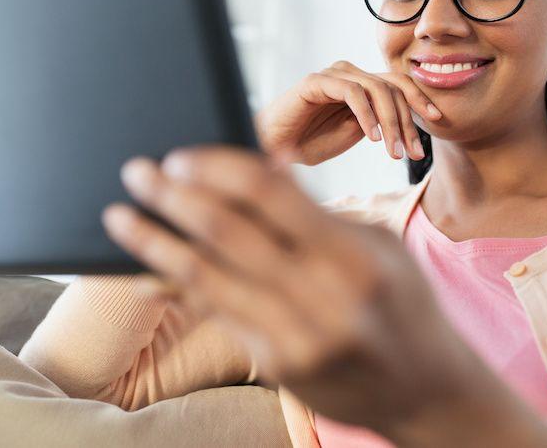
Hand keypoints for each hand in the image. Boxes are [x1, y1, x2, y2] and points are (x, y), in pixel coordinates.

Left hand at [100, 145, 546, 445]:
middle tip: (137, 172)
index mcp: (354, 258)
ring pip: (208, 279)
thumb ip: (317, 210)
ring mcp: (297, 340)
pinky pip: (217, 315)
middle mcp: (324, 300)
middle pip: (229, 234)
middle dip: (173, 197)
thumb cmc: (402, 303)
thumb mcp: (378, 244)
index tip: (179, 155)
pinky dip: (178, 287)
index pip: (270, 196)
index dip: (216, 169)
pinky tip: (149, 269)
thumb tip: (262, 161)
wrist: (426, 391)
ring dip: (156, 243)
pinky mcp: (278, 366)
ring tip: (120, 217)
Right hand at [254, 60, 442, 165]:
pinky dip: (367, 115)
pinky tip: (372, 137)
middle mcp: (349, 73)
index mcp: (361, 84)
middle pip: (393, 87)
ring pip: (377, 89)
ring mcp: (333, 74)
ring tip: (393, 152)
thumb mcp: (355, 134)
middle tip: (414, 152)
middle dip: (408, 120)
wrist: (273, 148)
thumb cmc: (310, 142)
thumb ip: (380, 122)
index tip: (438, 122)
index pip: (399, 84)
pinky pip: (352, 92)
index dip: (420, 100)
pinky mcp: (316, 81)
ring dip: (391, 123)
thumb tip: (410, 122)